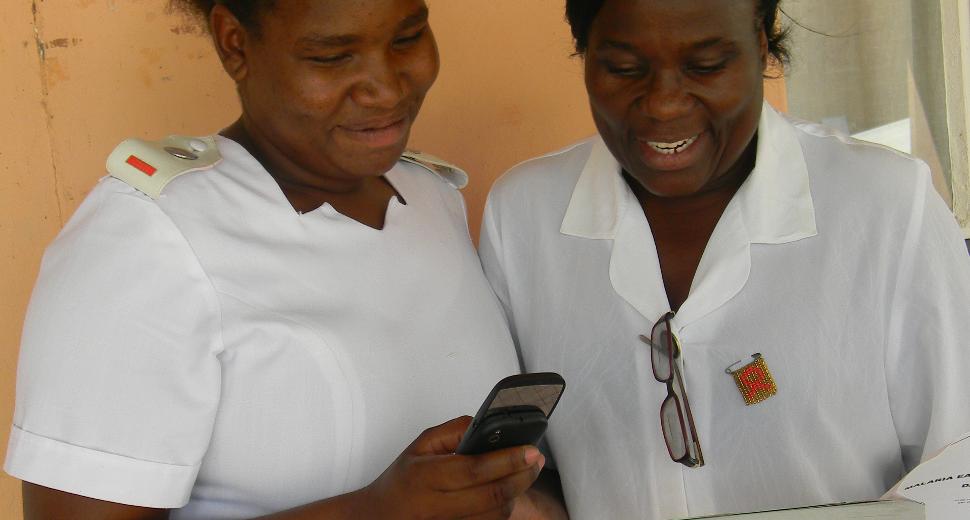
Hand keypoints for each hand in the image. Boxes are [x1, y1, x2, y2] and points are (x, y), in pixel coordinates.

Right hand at [356, 416, 544, 518]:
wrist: (380, 517)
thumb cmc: (402, 480)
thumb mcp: (420, 446)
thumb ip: (453, 432)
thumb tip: (486, 424)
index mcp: (426, 477)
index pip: (475, 469)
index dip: (508, 460)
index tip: (530, 449)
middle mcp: (437, 506)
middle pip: (492, 496)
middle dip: (522, 476)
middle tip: (537, 460)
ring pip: (495, 515)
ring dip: (517, 493)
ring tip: (526, 473)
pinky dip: (502, 509)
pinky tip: (508, 492)